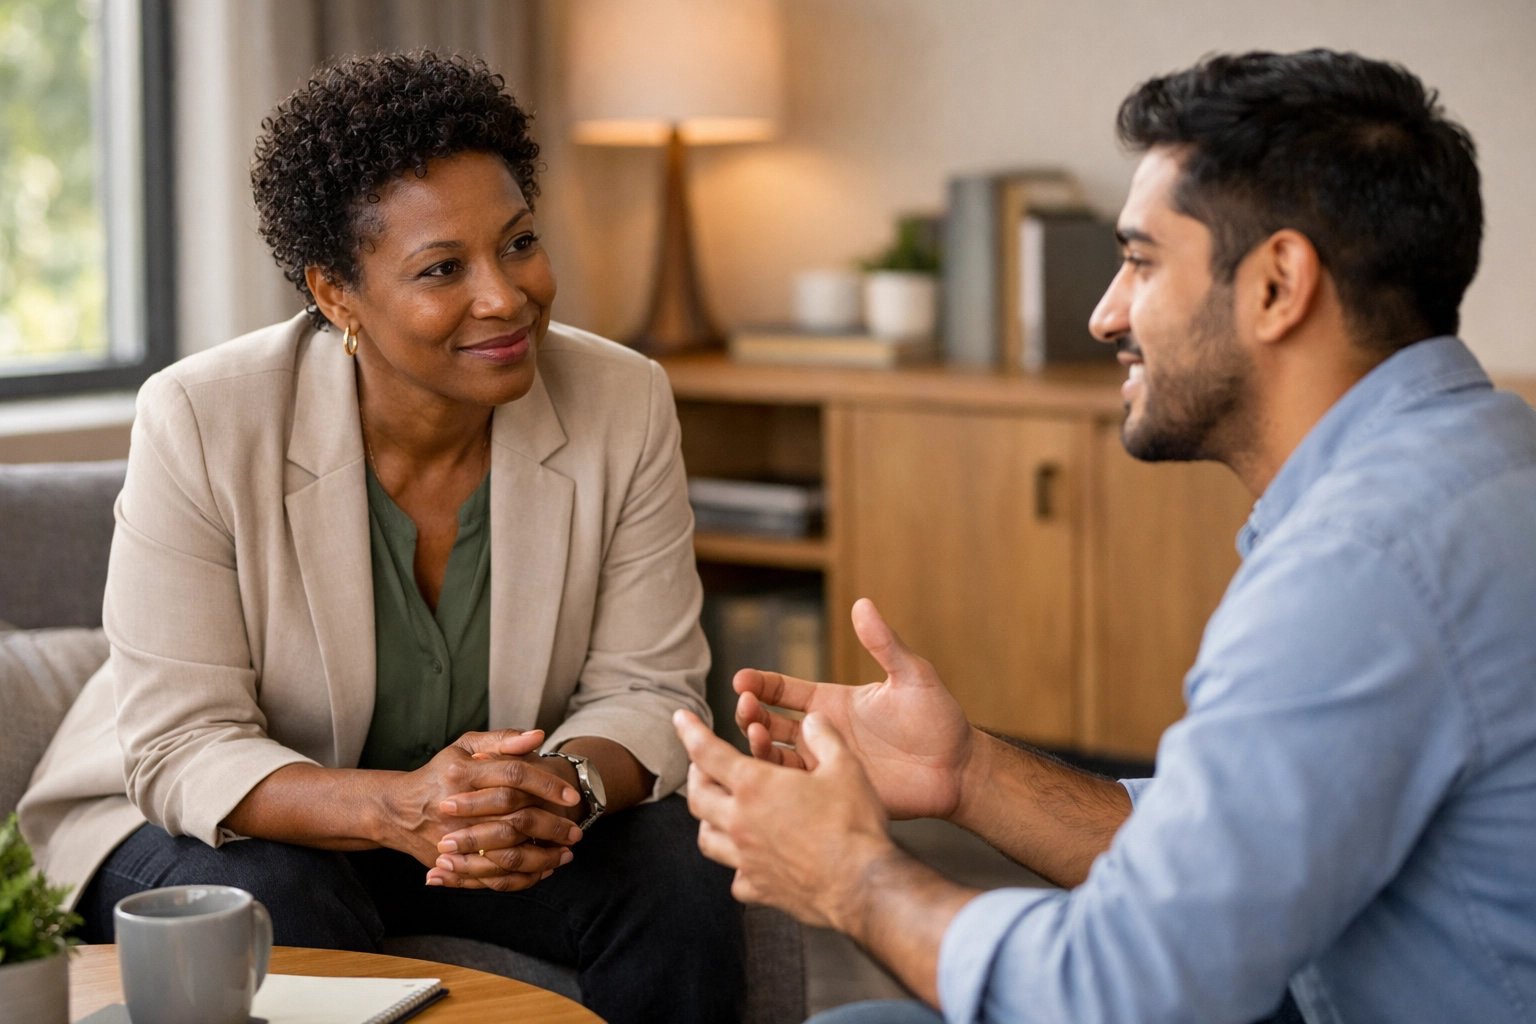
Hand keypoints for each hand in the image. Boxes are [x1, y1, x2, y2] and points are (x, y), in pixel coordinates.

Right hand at [382, 729, 580, 885]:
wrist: (399, 810)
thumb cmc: (442, 773)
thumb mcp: (466, 746)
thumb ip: (503, 740)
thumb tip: (539, 736)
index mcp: (463, 772)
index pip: (514, 775)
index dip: (547, 784)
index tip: (572, 797)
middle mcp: (456, 806)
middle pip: (514, 817)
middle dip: (551, 826)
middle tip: (576, 831)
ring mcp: (452, 839)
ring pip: (506, 854)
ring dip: (542, 857)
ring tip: (566, 854)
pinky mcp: (451, 863)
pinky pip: (492, 876)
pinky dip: (521, 877)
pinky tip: (543, 870)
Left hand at [675, 709, 896, 930]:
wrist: (862, 885)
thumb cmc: (853, 824)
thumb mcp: (845, 766)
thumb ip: (824, 737)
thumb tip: (813, 720)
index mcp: (755, 786)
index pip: (707, 752)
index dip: (689, 732)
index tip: (679, 719)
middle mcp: (741, 822)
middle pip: (697, 796)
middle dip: (695, 775)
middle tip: (703, 765)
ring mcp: (746, 859)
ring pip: (707, 838)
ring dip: (707, 819)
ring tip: (718, 810)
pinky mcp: (760, 888)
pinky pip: (735, 876)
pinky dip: (737, 865)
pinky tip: (749, 860)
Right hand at [734, 598, 974, 819]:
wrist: (958, 768)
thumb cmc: (938, 718)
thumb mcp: (912, 675)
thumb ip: (884, 643)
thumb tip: (863, 604)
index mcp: (834, 702)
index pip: (784, 690)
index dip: (760, 684)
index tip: (741, 679)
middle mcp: (823, 732)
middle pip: (769, 722)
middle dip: (749, 713)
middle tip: (744, 707)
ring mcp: (826, 764)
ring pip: (775, 756)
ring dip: (757, 745)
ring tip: (755, 733)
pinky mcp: (835, 792)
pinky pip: (796, 788)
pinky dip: (776, 780)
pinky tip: (768, 773)